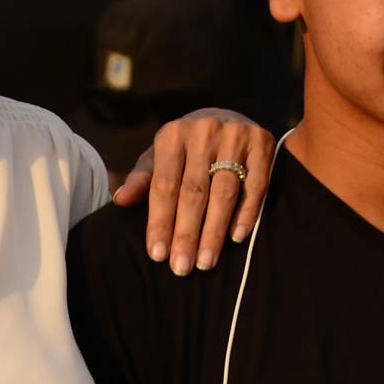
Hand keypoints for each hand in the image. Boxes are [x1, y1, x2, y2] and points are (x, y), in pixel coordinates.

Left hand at [108, 109, 276, 274]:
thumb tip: (120, 201)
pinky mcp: (263, 144)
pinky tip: (236, 237)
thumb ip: (142, 180)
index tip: (157, 255)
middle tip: (182, 267)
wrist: (229, 117)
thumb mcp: (160, 157)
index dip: (160, 222)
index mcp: (172, 134)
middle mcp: (204, 131)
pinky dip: (247, 213)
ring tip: (206, 262)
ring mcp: (236, 135)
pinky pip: (256, 185)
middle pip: (193, 191)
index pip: (164, 185)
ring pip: (224, 191)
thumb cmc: (188, 148)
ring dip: (214, 230)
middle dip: (186, 233)